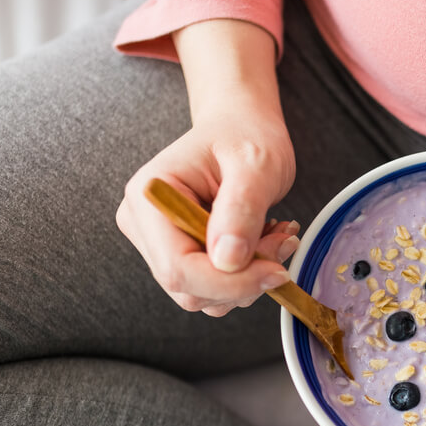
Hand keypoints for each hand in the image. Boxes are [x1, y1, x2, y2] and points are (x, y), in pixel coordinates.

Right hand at [115, 19, 298, 316]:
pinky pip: (215, 290)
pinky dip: (247, 277)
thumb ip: (241, 209)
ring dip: (250, 278)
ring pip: (206, 297)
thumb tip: (227, 261)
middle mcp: (144, 226)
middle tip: (281, 241)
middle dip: (245, 279)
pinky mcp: (181, 257)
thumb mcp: (254, 163)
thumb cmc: (244, 135)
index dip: (229, 282)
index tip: (276, 270)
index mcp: (149, 198)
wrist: (240, 129)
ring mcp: (159, 245)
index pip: (178, 269)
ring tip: (274, 234)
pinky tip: (262, 243)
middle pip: (191, 290)